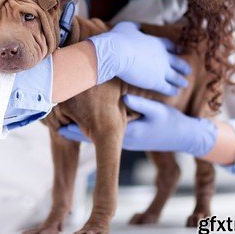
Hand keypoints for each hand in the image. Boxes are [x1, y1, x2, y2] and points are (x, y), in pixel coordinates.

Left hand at [58, 94, 217, 157]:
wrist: (182, 137)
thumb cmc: (170, 124)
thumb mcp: (157, 112)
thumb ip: (141, 104)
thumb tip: (126, 96)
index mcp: (125, 134)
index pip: (93, 134)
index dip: (74, 128)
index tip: (56, 122)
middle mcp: (119, 137)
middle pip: (88, 131)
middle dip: (71, 123)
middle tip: (51, 113)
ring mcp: (121, 136)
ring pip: (93, 129)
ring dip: (78, 121)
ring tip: (60, 110)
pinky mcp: (124, 132)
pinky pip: (102, 127)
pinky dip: (89, 121)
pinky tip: (80, 111)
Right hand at [88, 21, 190, 95]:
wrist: (117, 53)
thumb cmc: (119, 39)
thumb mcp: (127, 27)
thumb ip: (135, 26)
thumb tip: (138, 26)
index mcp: (157, 43)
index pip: (170, 46)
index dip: (175, 49)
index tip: (179, 51)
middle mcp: (163, 56)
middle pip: (178, 62)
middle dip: (183, 66)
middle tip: (188, 70)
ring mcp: (161, 70)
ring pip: (176, 76)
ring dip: (181, 80)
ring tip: (185, 83)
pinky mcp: (156, 82)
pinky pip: (167, 88)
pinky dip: (172, 90)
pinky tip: (175, 92)